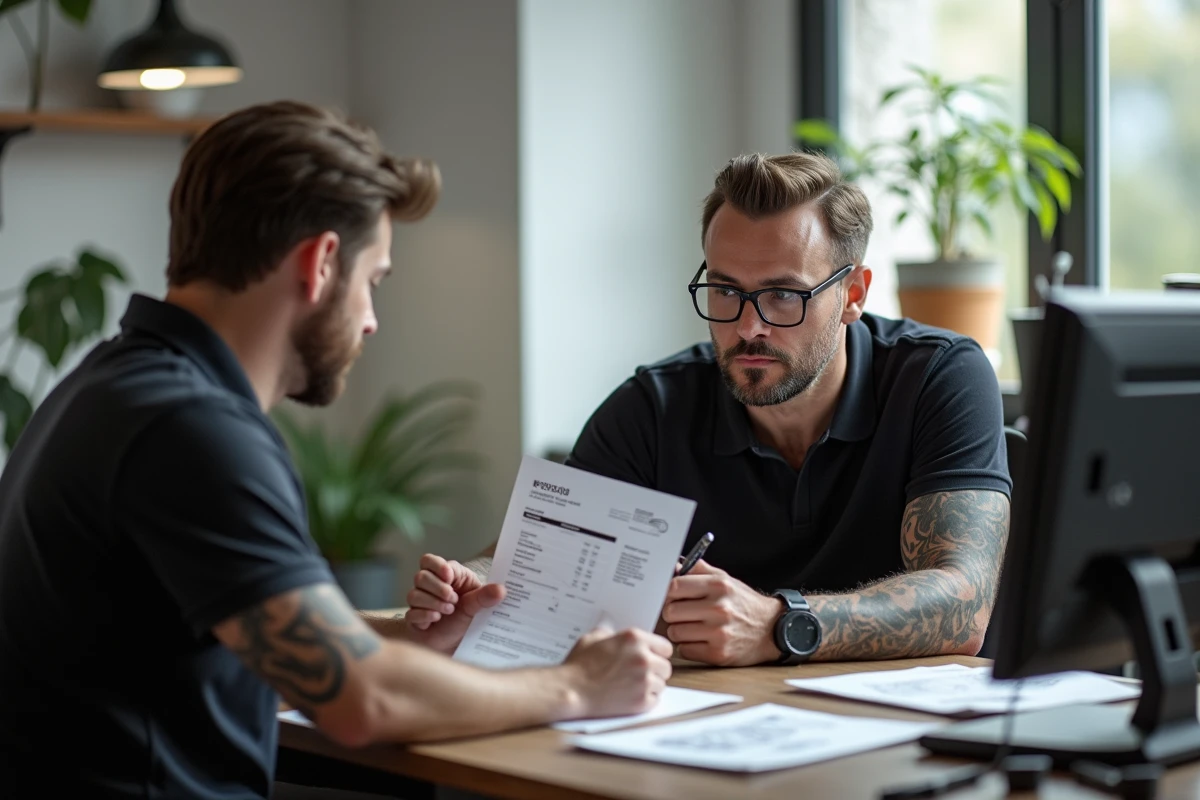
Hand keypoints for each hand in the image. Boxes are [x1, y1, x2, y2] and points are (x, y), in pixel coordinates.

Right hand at [403, 553, 504, 653]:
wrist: (456, 645)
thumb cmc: (466, 621)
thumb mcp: (477, 607)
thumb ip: (485, 597)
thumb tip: (501, 590)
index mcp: (447, 576)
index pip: (429, 560)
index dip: (437, 567)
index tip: (449, 578)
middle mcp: (430, 586)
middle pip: (420, 576)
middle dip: (438, 589)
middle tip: (453, 600)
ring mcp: (419, 601)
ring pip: (413, 594)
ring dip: (433, 603)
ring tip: (449, 611)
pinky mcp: (413, 618)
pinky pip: (411, 613)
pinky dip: (425, 616)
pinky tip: (435, 620)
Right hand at [562, 627, 672, 718]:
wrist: (571, 691)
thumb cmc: (579, 666)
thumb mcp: (593, 638)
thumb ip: (610, 632)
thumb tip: (614, 631)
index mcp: (634, 639)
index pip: (665, 646)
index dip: (657, 653)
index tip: (652, 658)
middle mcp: (643, 658)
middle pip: (666, 666)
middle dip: (654, 670)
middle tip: (639, 674)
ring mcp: (644, 681)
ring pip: (661, 684)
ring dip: (650, 686)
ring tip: (630, 685)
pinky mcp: (642, 701)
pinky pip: (655, 700)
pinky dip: (645, 700)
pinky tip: (629, 696)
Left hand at [662, 559, 782, 665]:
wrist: (771, 630)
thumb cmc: (743, 603)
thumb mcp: (725, 579)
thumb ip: (698, 570)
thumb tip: (673, 565)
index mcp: (718, 586)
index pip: (674, 587)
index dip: (668, 592)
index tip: (673, 596)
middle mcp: (718, 608)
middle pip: (670, 611)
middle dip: (673, 613)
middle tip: (683, 614)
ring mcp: (718, 633)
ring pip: (675, 632)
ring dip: (680, 631)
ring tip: (693, 627)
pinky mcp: (718, 654)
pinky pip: (684, 650)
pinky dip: (688, 646)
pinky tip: (701, 640)